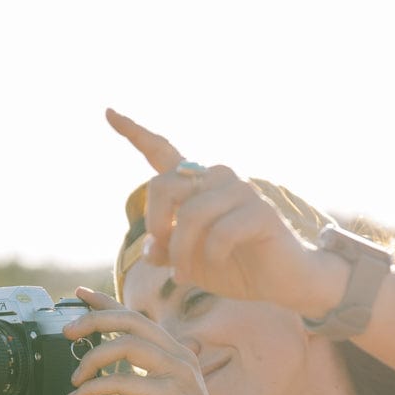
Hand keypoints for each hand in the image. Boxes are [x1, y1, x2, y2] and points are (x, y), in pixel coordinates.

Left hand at [52, 287, 228, 394]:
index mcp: (172, 355)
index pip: (135, 318)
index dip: (106, 302)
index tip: (80, 295)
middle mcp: (177, 356)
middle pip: (131, 320)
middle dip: (94, 319)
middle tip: (67, 332)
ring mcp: (176, 371)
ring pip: (127, 344)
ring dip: (93, 359)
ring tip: (75, 380)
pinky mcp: (169, 392)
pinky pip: (123, 380)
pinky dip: (95, 388)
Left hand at [105, 109, 344, 320]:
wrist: (285, 281)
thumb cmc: (239, 267)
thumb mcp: (193, 262)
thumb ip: (168, 251)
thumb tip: (151, 249)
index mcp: (199, 186)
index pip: (163, 152)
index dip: (135, 133)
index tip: (109, 113)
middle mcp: (218, 179)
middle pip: (165, 185)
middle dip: (157, 224)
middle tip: (163, 255)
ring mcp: (242, 192)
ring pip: (191, 214)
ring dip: (182, 251)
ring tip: (184, 275)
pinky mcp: (261, 212)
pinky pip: (220, 233)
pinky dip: (210, 256)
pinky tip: (216, 264)